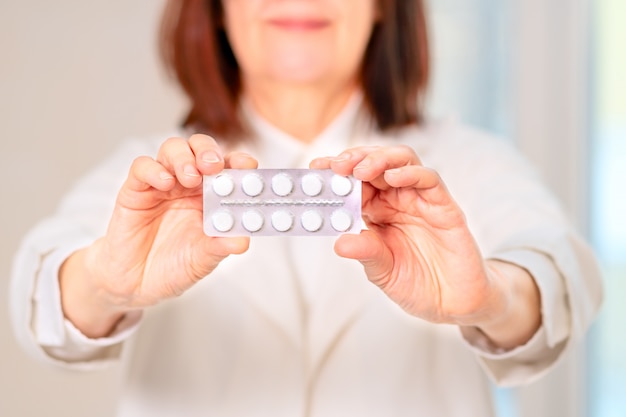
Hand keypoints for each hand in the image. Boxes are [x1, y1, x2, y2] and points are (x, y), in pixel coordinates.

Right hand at [60, 134, 256, 336]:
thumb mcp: (203, 260)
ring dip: (184, 158)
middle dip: (209, 151)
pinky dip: (154, 170)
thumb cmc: (175, 266)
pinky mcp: (135, 190)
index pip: (228, 168)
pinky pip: (142, 167)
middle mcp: (189, 185)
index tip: (247, 164)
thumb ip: (221, 247)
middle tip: (213, 166)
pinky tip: (165, 183)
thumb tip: (244, 241)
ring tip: (190, 178)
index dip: (238, 162)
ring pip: (173, 149)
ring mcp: (162, 184)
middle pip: (200, 149)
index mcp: (212, 196)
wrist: (137, 284)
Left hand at [311, 145, 539, 348]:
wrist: (455, 303)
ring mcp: (421, 201)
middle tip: (336, 165)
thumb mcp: (383, 272)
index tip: (315, 168)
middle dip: (354, 159)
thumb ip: (366, 253)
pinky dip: (410, 173)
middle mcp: (398, 200)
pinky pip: (429, 180)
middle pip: (376, 164)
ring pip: (401, 162)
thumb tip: (339, 243)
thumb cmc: (417, 285)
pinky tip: (393, 178)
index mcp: (377, 212)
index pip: (354, 183)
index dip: (335, 174)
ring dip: (379, 159)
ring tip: (361, 169)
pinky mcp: (445, 207)